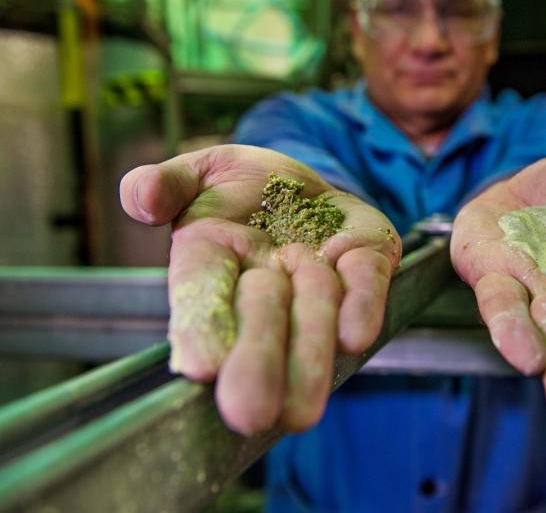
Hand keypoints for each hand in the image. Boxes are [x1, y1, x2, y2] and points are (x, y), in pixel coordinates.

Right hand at [120, 145, 400, 434]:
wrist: (303, 181)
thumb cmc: (239, 184)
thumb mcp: (199, 172)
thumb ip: (169, 181)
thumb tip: (142, 197)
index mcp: (212, 255)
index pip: (202, 295)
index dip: (202, 329)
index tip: (200, 367)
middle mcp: (265, 275)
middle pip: (261, 318)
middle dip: (260, 360)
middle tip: (252, 411)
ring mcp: (317, 270)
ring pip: (315, 311)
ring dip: (311, 353)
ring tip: (303, 405)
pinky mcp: (365, 256)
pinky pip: (365, 281)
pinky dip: (362, 305)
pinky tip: (355, 336)